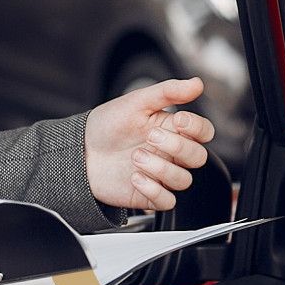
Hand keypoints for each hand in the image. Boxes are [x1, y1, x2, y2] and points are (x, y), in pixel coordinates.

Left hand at [84, 77, 216, 211]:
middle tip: (151, 137)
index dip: (197, 127)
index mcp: (173, 130)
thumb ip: (168, 91)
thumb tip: (197, 83)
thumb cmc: (108, 125)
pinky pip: (167, 201)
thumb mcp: (136, 102)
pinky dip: (154, 190)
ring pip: (184, 180)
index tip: (178, 120)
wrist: (79, 151)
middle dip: (177, 147)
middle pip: (198, 157)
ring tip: (136, 157)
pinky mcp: (150, 195)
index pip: (204, 132)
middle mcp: (171, 154)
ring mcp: (162, 175)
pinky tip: (135, 177)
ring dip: (161, 168)